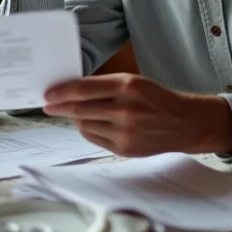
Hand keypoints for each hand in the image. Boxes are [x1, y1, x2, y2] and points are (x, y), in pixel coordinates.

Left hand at [42, 74, 231, 156]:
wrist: (184, 123)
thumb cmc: (156, 98)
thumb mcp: (133, 82)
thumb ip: (104, 85)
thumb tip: (71, 90)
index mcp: (127, 86)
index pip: (82, 89)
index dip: (61, 92)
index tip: (48, 93)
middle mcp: (125, 110)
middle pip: (79, 109)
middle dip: (59, 107)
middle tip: (48, 105)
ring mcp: (124, 132)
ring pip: (84, 125)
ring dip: (75, 118)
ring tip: (73, 113)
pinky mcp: (124, 149)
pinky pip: (94, 138)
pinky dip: (87, 130)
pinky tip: (90, 123)